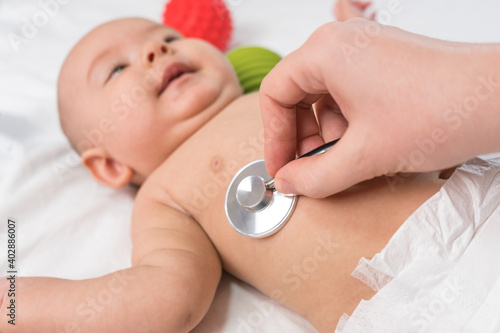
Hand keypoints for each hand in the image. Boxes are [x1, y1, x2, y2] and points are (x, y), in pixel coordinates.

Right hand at [260, 19, 499, 197]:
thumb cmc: (439, 112)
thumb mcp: (364, 156)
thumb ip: (315, 176)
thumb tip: (290, 183)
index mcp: (325, 52)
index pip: (274, 94)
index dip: (274, 137)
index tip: (283, 167)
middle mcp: (340, 43)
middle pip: (297, 95)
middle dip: (303, 138)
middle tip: (313, 168)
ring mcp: (364, 49)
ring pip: (323, 97)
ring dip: (329, 134)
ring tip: (352, 158)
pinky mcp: (383, 61)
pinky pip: (348, 94)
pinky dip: (349, 123)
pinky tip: (368, 144)